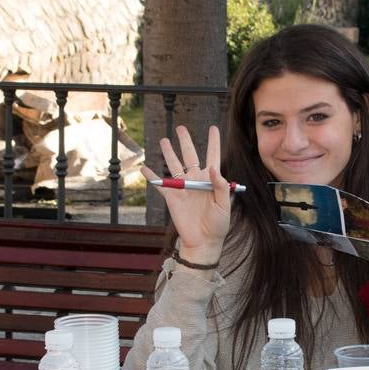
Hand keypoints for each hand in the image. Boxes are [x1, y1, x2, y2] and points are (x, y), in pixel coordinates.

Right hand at [141, 125, 232, 264]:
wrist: (203, 241)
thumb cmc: (218, 224)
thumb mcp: (224, 205)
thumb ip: (220, 186)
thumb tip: (212, 167)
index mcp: (211, 180)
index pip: (213, 156)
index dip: (213, 142)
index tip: (213, 128)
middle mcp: (196, 180)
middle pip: (189, 155)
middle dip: (185, 141)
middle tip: (180, 128)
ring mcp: (183, 188)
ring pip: (174, 165)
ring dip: (169, 153)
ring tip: (164, 140)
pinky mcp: (172, 197)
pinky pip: (160, 184)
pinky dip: (151, 176)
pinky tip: (145, 168)